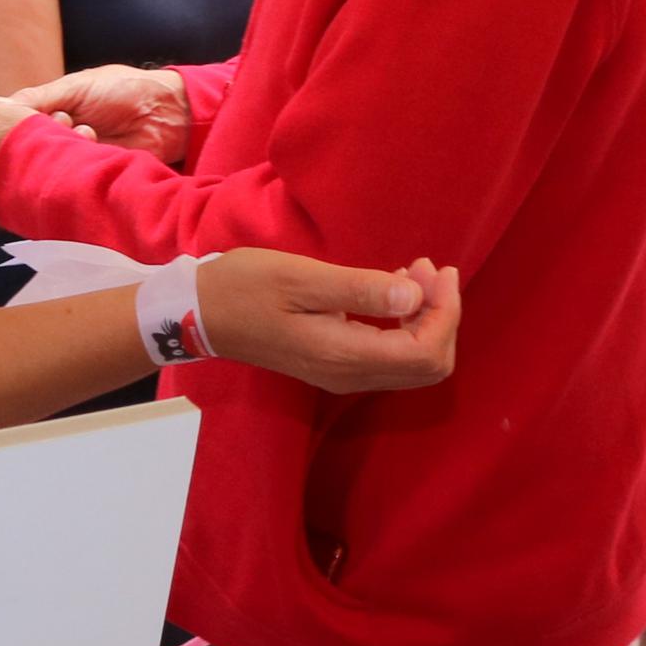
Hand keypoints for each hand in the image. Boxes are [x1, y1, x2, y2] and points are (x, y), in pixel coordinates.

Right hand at [6, 64, 193, 162]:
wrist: (166, 111)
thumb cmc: (122, 89)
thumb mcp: (75, 87)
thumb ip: (37, 97)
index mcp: (49, 113)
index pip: (16, 127)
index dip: (14, 127)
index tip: (19, 122)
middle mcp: (58, 138)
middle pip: (31, 149)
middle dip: (43, 137)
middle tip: (65, 121)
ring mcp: (74, 158)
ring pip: (50, 164)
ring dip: (65, 148)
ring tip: (89, 131)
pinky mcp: (90, 175)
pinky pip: (71, 177)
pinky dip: (78, 166)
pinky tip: (93, 146)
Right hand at [201, 250, 458, 392]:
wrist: (201, 315)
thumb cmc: (246, 287)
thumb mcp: (302, 279)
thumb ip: (360, 290)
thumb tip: (414, 295)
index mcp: (344, 357)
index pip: (425, 352)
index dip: (444, 312)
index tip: (434, 270)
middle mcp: (350, 376)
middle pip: (429, 366)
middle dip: (442, 316)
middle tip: (428, 269)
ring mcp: (343, 376)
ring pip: (414, 364)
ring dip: (427, 319)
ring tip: (415, 271)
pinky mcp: (336, 366)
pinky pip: (392, 357)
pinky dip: (407, 325)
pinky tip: (395, 289)